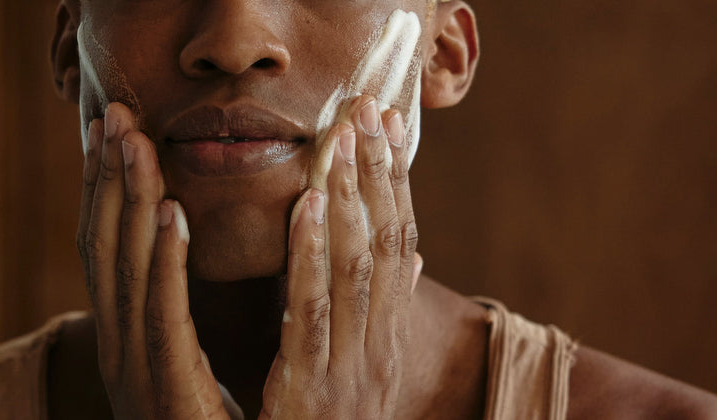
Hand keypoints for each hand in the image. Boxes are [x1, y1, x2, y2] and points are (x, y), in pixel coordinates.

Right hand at [76, 103, 240, 418]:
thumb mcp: (193, 362)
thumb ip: (184, 313)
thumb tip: (191, 255)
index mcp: (127, 336)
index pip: (110, 249)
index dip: (108, 189)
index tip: (115, 133)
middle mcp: (120, 347)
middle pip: (106, 248)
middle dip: (107, 180)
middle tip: (112, 114)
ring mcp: (135, 370)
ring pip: (126, 271)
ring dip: (128, 202)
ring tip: (134, 143)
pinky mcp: (167, 389)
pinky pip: (163, 315)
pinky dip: (163, 261)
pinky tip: (170, 214)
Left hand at [260, 96, 421, 418]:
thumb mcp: (363, 374)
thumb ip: (382, 317)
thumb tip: (411, 263)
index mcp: (388, 341)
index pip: (400, 247)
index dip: (395, 185)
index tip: (387, 129)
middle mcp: (380, 349)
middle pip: (386, 246)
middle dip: (377, 175)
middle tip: (367, 110)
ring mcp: (350, 369)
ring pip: (358, 268)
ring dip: (350, 198)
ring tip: (340, 140)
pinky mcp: (307, 389)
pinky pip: (311, 311)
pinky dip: (310, 254)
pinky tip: (305, 205)